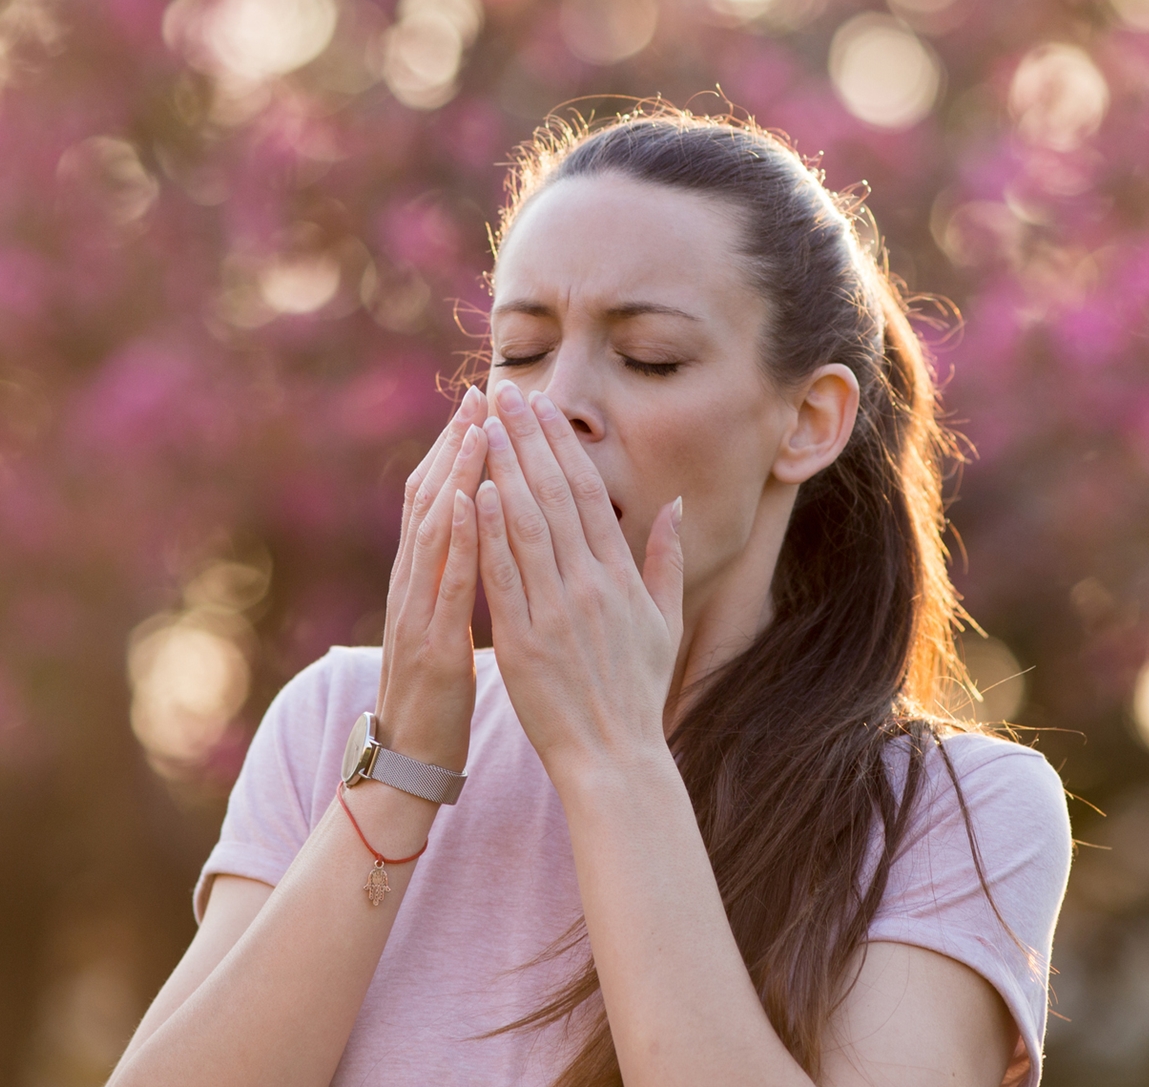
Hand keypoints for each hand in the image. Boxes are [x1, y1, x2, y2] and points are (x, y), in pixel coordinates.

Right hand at [376, 385, 488, 772]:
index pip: (439, 498)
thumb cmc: (439, 695)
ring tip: (478, 427)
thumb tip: (484, 537)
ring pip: (433, 529)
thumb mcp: (448, 625)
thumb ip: (460, 579)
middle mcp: (412, 584)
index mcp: (424, 580)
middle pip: (429, 498)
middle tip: (480, 392)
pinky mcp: (431, 645)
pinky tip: (470, 501)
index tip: (486, 404)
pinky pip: (444, 583)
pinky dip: (455, 538)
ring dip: (456, 475)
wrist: (409, 761)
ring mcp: (416, 612)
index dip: (459, 449)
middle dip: (455, 443)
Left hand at [473, 380, 683, 771]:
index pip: (589, 493)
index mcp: (620, 577)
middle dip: (527, 439)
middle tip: (505, 393)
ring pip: (526, 525)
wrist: (614, 756)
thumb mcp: (664, 621)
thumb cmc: (637, 691)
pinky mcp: (522, 641)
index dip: (564, 444)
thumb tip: (675, 504)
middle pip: (555, 495)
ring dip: (502, 469)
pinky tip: (473, 491)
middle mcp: (589, 585)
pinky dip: (487, 531)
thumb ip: (666, 560)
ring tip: (482, 425)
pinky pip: (503, 576)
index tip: (543, 406)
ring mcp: (555, 611)